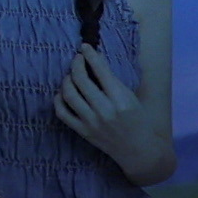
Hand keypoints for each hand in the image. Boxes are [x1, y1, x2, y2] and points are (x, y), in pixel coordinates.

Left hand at [50, 44, 174, 187]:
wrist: (139, 150)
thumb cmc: (138, 120)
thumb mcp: (131, 97)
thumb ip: (112, 81)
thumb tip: (94, 60)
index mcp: (120, 99)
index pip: (100, 70)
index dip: (90, 55)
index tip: (85, 47)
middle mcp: (104, 110)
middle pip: (81, 79)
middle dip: (76, 64)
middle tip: (77, 59)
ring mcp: (91, 122)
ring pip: (69, 94)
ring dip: (67, 79)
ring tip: (71, 75)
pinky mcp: (83, 132)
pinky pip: (62, 113)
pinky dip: (59, 99)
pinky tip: (63, 92)